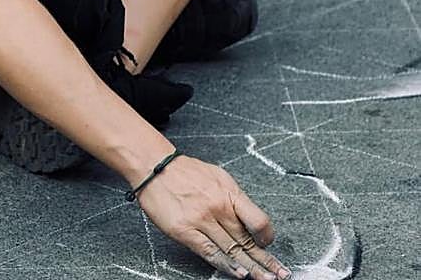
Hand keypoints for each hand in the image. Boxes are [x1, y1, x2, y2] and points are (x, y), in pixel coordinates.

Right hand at [138, 155, 290, 279]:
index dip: (267, 237)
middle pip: (246, 240)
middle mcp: (217, 206)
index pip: (258, 220)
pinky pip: (209, 252)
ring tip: (265, 279)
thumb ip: (233, 199)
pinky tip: (238, 273)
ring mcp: (200, 219)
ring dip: (251, 268)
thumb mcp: (217, 176)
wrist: (153, 165)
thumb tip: (248, 220)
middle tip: (280, 275)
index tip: (270, 245)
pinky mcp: (184, 230)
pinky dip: (225, 265)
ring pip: (231, 250)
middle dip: (265, 261)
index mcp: (228, 191)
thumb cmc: (184, 171)